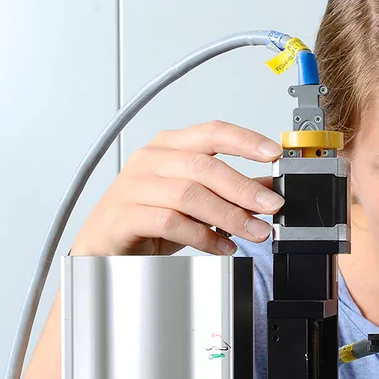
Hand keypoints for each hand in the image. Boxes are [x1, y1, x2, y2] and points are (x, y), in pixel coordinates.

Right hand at [70, 120, 285, 256]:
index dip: (245, 140)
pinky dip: (202, 236)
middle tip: (272, 207)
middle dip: (244, 188)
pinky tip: (222, 246)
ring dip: (229, 216)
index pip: (212, 132)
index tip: (274, 154)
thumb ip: (230, 192)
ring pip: (190, 195)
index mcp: (170, 146)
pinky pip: (170, 221)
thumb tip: (269, 190)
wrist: (105, 245)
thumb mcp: (197, 201)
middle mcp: (151, 159)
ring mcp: (134, 185)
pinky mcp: (125, 214)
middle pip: (205, 166)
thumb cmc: (150, 218)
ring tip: (254, 232)